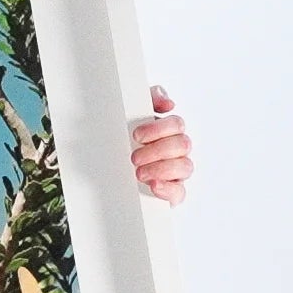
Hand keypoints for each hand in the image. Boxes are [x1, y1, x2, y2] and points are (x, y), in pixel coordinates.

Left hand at [129, 87, 191, 203]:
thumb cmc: (124, 138)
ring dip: (161, 168)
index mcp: (169, 131)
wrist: (106, 171)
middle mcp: (177, 150)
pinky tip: (154, 185)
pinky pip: (180, 192)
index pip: (176, 124)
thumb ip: (150, 100)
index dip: (158, 129)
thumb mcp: (132, 114)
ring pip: (186, 166)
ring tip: (139, 173)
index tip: (137, 135)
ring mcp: (177, 172)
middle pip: (183, 145)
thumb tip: (168, 102)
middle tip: (135, 157)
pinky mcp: (173, 192)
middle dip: (157, 150)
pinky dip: (168, 189)